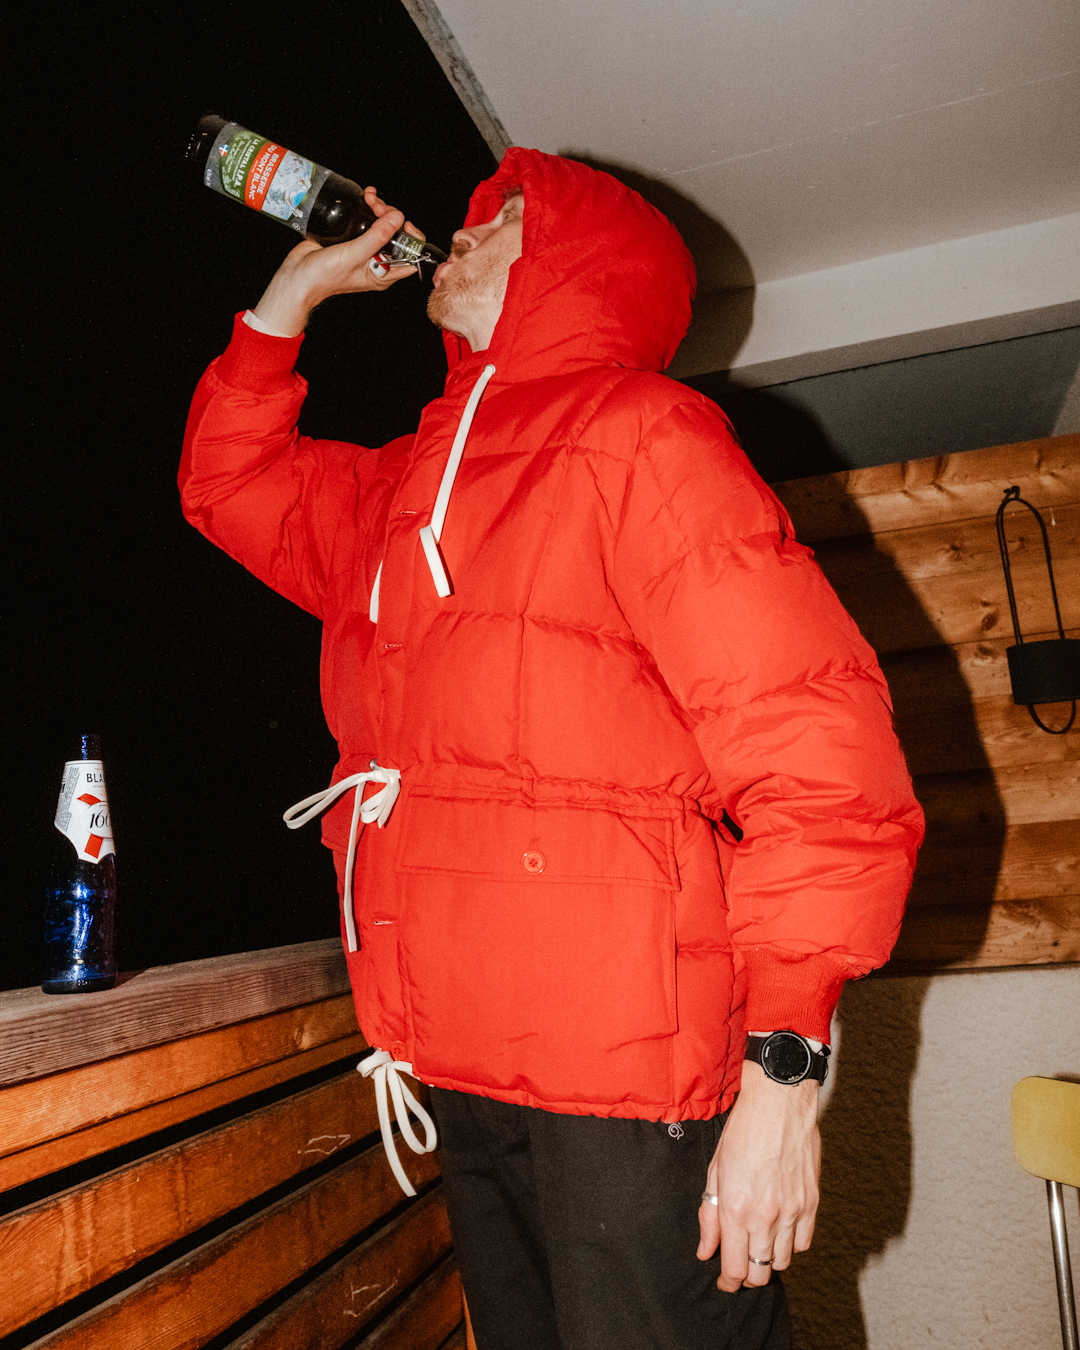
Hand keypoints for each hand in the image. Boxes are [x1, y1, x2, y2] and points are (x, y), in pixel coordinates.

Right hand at [252, 188, 423, 335]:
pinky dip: (368, 208)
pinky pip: (366, 220)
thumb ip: (378, 237)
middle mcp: (378, 262)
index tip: (403, 223)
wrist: (297, 276)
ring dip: (380, 208)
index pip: (411, 256)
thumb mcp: (355, 256)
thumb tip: (398, 218)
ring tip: (369, 198)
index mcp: (384, 274)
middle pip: (397, 235)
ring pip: (382, 225)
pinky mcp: (351, 238)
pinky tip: (365, 196)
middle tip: (378, 207)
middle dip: (391, 217)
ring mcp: (364, 249)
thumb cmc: (325, 277)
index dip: (413, 238)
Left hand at [696, 1061, 819, 1290]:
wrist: (778, 1104)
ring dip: (768, 1259)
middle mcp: (765, 1217)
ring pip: (783, 1262)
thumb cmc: (742, 1132)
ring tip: (759, 1243)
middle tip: (740, 1264)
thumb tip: (706, 1251)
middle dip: (747, 1275)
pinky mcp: (812, 1203)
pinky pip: (803, 1243)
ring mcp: (792, 1212)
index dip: (728, 1282)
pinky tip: (780, 1229)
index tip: (725, 1281)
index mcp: (736, 1209)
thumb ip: (709, 1216)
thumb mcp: (715, 1171)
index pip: (735, 1269)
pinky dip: (790, 1244)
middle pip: (760, 1272)